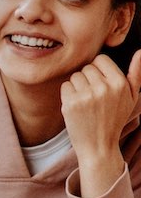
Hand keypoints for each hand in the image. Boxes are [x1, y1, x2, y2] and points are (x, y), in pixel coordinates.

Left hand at [60, 51, 140, 197]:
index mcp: (119, 83)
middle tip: (93, 97)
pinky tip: (77, 106)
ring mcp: (86, 96)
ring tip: (86, 102)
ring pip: (75, 76)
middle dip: (88, 79)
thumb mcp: (131, 98)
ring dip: (77, 87)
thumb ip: (136, 74)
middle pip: (86, 68)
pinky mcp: (70, 103)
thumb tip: (140, 52)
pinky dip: (68, 94)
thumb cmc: (115, 120)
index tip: (100, 83)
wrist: (98, 146)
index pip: (100, 59)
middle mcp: (103, 88)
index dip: (98, 70)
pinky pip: (65, 86)